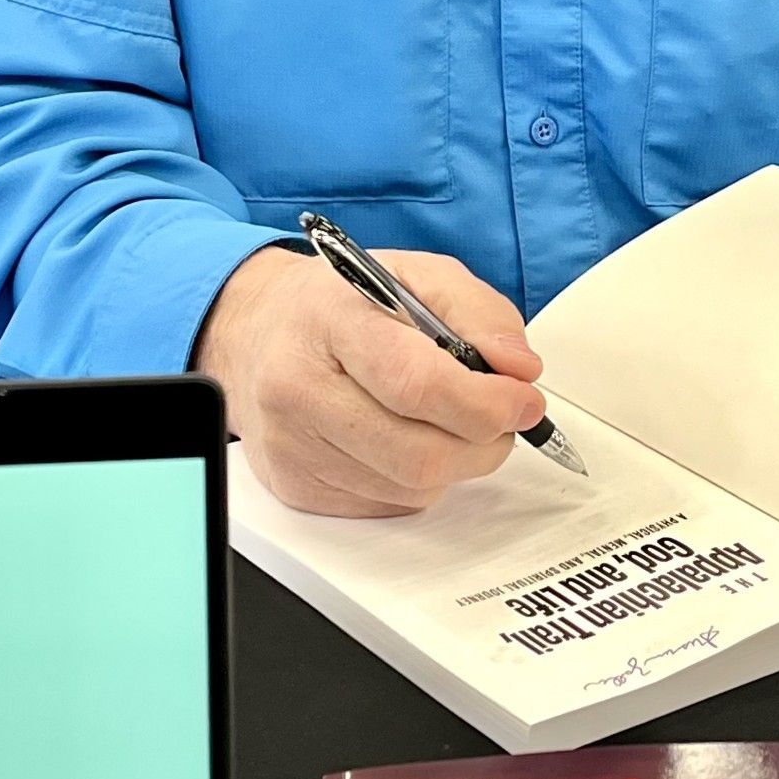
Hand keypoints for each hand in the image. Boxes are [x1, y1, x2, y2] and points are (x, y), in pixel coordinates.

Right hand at [195, 242, 546, 517]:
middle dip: (484, 443)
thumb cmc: (338, 304)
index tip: (524, 401)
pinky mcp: (296, 488)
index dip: (484, 402)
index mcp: (328, 320)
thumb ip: (478, 312)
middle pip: (417, 453)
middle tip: (504, 419)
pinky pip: (388, 505)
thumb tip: (520, 370)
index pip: (416, 383)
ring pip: (410, 487)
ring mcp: (292, 447)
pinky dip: (421, 481)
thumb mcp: (414, 273)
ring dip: (457, 463)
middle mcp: (298, 388)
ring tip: (455, 423)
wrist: (254, 333)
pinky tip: (409, 439)